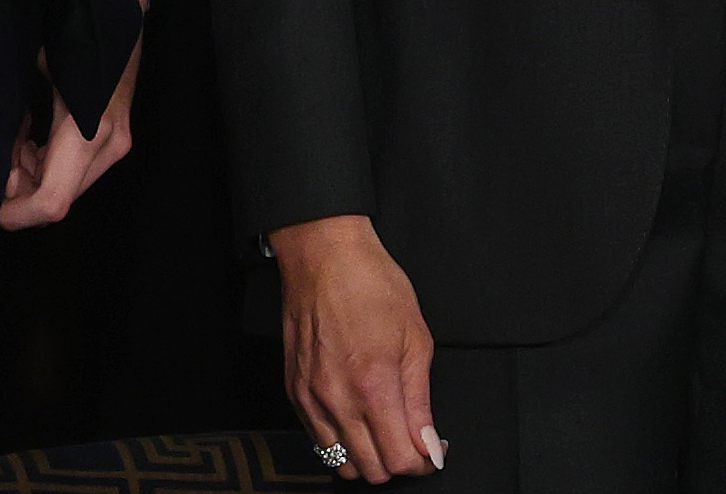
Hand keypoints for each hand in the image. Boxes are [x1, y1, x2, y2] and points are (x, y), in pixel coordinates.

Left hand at [0, 0, 149, 226]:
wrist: (116, 13)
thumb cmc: (74, 35)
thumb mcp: (40, 73)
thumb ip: (21, 118)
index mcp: (87, 134)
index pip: (52, 201)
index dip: (17, 212)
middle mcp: (107, 148)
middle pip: (56, 199)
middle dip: (20, 191)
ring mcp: (113, 145)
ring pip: (63, 186)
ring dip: (31, 175)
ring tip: (14, 141)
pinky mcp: (111, 139)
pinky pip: (71, 169)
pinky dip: (45, 162)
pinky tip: (30, 136)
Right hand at [271, 214, 445, 480]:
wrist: (323, 254)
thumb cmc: (370, 283)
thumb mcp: (416, 337)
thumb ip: (421, 401)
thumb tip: (430, 444)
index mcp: (373, 386)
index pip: (400, 460)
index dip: (422, 462)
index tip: (431, 449)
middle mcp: (337, 398)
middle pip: (371, 470)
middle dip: (398, 463)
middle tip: (412, 440)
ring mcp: (310, 397)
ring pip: (341, 462)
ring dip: (368, 457)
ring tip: (383, 431)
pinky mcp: (294, 390)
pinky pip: (317, 439)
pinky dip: (341, 441)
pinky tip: (356, 418)